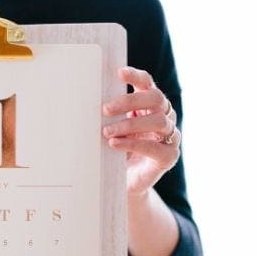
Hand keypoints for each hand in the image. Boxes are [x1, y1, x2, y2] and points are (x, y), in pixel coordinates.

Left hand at [102, 66, 180, 198]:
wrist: (122, 182)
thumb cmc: (115, 150)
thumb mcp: (110, 127)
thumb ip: (108, 114)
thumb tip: (86, 98)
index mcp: (150, 105)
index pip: (148, 84)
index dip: (136, 76)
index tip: (119, 72)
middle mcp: (165, 117)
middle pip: (156, 98)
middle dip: (130, 101)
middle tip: (105, 109)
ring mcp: (170, 137)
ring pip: (159, 121)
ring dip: (129, 125)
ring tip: (106, 131)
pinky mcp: (169, 157)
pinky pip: (156, 147)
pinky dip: (133, 144)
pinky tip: (115, 144)